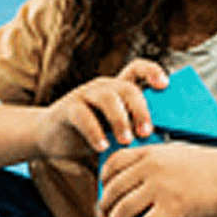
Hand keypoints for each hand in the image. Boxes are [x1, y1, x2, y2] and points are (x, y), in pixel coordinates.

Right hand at [34, 59, 166, 159]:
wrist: (51, 139)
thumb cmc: (92, 136)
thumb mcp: (116, 132)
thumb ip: (134, 133)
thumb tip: (163, 147)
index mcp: (119, 89)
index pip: (138, 69)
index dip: (152, 71)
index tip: (165, 85)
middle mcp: (104, 87)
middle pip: (128, 88)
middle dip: (141, 109)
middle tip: (146, 132)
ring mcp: (85, 95)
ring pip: (108, 98)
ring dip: (120, 120)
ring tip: (126, 141)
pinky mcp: (67, 108)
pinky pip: (83, 115)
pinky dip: (94, 132)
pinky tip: (102, 147)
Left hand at [97, 141, 216, 216]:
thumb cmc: (213, 167)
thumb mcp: (178, 153)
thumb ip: (155, 163)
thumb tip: (136, 186)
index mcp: (152, 152)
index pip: (114, 162)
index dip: (103, 179)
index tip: (102, 190)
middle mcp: (152, 168)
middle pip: (113, 189)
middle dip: (103, 207)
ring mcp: (160, 187)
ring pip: (122, 210)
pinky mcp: (171, 208)